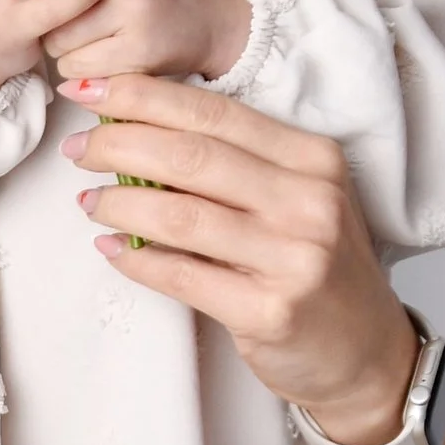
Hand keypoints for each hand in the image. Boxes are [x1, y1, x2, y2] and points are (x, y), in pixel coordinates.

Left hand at [41, 0, 251, 83]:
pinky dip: (80, 70)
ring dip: (62, 48)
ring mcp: (134, 11)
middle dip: (49, 17)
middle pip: (48, 2)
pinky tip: (98, 60)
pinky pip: (79, 67)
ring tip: (85, 42)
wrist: (221, 13)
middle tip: (68, 23)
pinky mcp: (140, 49)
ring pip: (58, 39)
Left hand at [61, 70, 444, 444]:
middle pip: (191, 157)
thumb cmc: (319, 269)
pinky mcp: (269, 312)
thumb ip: (237, 166)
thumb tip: (139, 130)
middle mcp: (309, 201)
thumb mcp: (298, 200)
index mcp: (313, 159)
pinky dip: (136, 261)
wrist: (366, 354)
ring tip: (89, 200)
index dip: (143, 96)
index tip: (91, 90)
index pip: (214, 113)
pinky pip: (182, 277)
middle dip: (119, 144)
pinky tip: (110, 249)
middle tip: (78, 147)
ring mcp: (293, 258)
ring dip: (119, 205)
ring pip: (180, 216)